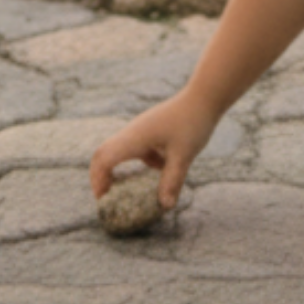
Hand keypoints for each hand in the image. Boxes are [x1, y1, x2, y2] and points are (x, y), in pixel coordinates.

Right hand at [89, 90, 220, 208]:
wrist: (204, 97)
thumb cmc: (193, 122)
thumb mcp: (183, 155)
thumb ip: (172, 181)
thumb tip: (164, 207)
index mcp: (135, 138)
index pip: (104, 158)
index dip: (98, 180)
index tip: (103, 200)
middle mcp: (132, 132)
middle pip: (103, 153)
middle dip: (100, 176)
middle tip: (105, 198)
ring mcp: (140, 130)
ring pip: (118, 150)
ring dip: (116, 170)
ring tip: (123, 191)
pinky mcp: (151, 130)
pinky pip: (136, 148)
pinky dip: (139, 162)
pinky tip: (158, 168)